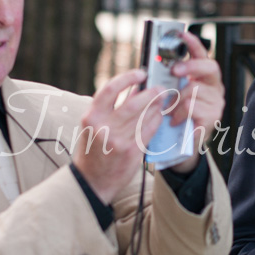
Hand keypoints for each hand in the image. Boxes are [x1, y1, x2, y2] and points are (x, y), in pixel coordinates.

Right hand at [71, 68, 164, 202]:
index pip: (110, 89)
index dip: (128, 78)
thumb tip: (134, 88)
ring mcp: (118, 141)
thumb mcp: (94, 126)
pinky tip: (160, 116)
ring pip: (144, 116)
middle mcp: (104, 128)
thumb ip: (111, 107)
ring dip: (157, 106)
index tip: (140, 73)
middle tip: (160, 88)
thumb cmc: (92, 150)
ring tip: (163, 99)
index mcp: (91, 117)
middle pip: (133, 103)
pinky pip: (149, 131)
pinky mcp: (132, 152)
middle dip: (151, 93)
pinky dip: (156, 120)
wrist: (91, 181)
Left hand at [163, 31, 224, 173]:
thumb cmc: (173, 116)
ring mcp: (215, 103)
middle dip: (190, 66)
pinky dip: (179, 113)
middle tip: (174, 71)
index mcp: (203, 77)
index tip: (183, 34)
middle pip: (209, 67)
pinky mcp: (212, 118)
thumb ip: (165, 80)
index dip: (194, 44)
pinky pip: (192, 108)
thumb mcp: (169, 94)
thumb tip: (148, 67)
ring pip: (194, 89)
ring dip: (176, 99)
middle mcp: (214, 87)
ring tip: (168, 110)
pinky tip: (174, 121)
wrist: (179, 146)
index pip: (203, 54)